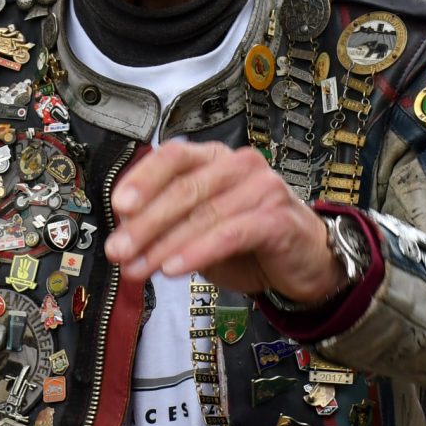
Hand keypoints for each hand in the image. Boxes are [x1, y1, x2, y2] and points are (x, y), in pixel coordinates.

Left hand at [105, 142, 343, 303]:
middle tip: (118, 250)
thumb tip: (124, 235)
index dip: (143, 179)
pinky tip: (174, 269)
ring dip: (163, 245)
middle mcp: (238, 165)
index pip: (173, 157)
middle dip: (144, 223)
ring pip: (203, 214)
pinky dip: (197, 252)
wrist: (307, 260)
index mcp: (214, 159)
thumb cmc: (249, 241)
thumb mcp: (200, 229)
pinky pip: (229, 234)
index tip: (118, 206)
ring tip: (137, 269)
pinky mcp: (277, 219)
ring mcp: (261, 188)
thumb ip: (168, 225)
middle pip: (184, 188)